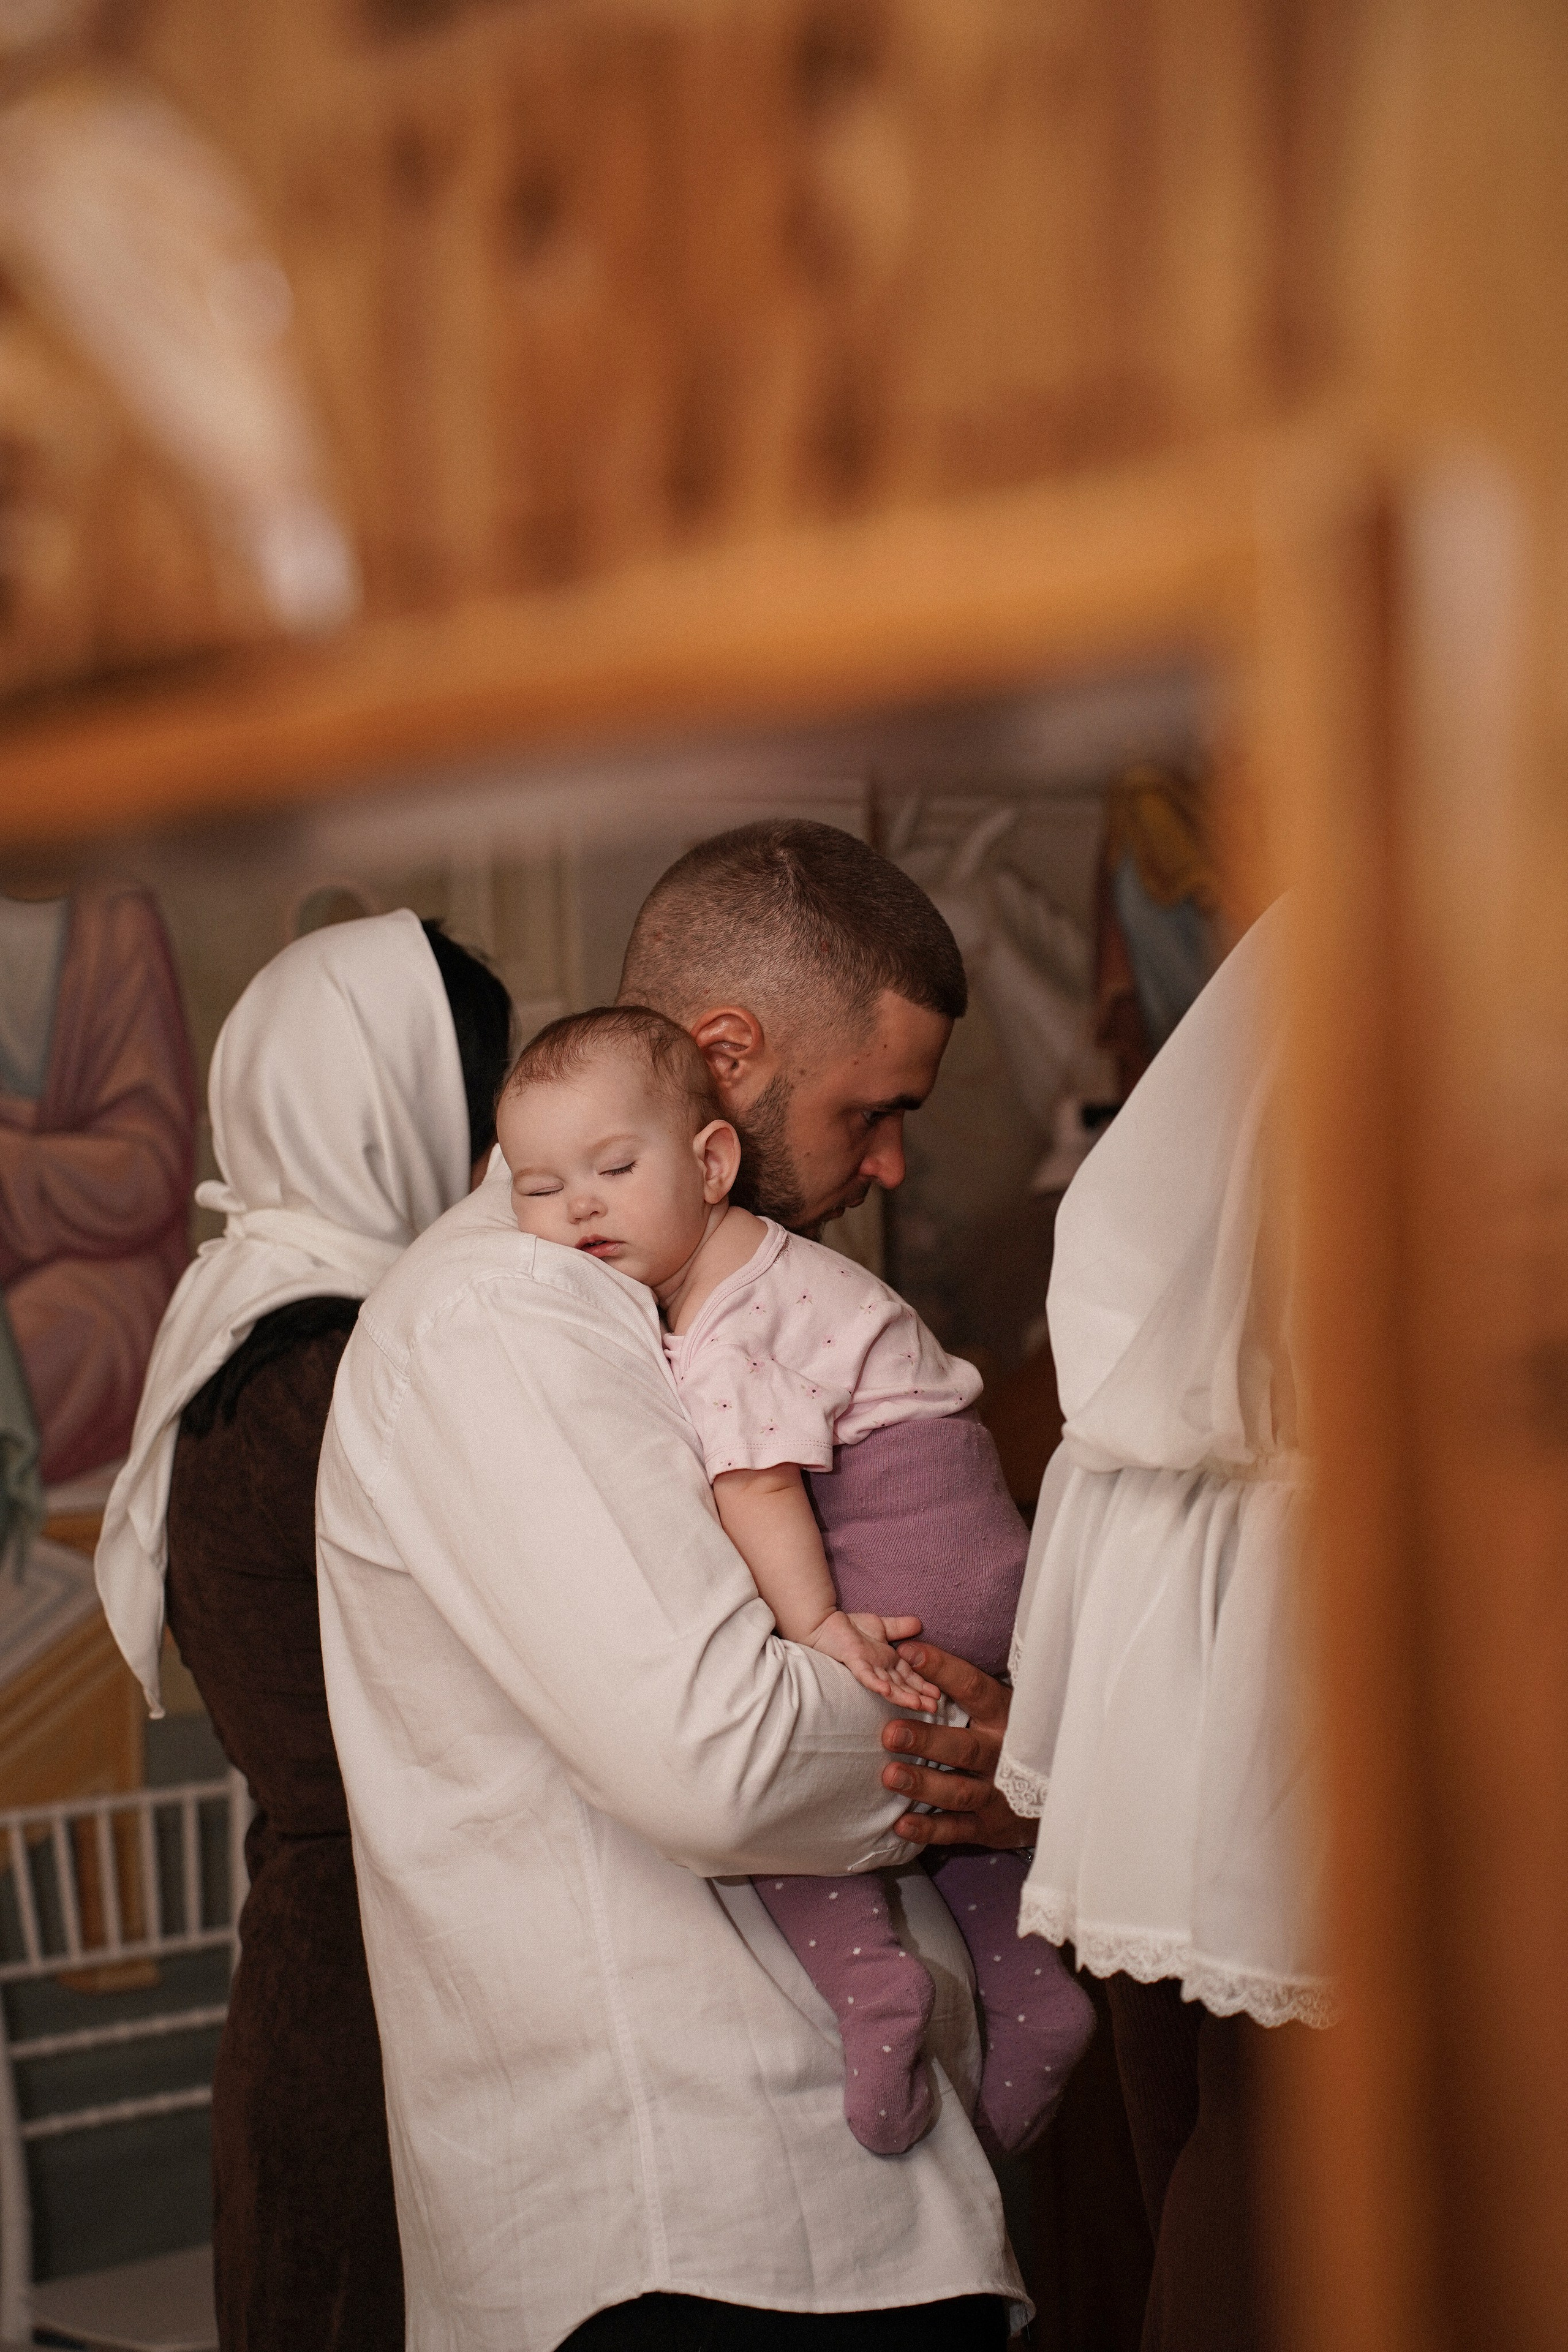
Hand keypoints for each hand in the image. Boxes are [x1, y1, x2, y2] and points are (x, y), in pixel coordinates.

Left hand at [808, 1612, 939, 1712]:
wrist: (824, 1623)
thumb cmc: (849, 1628)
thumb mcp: (881, 1626)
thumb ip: (899, 1627)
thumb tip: (920, 1624)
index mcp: (888, 1662)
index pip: (910, 1676)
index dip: (923, 1686)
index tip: (939, 1696)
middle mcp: (880, 1668)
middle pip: (902, 1685)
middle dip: (918, 1697)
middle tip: (935, 1709)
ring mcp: (867, 1667)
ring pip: (888, 1685)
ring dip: (902, 1696)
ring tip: (918, 1706)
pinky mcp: (854, 1662)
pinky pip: (865, 1675)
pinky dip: (876, 1683)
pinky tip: (885, 1691)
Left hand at [879, 1643, 1033, 1848]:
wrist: (1057, 1792)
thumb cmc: (1013, 1737)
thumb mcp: (1001, 1708)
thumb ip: (965, 1689)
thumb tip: (911, 1653)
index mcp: (1006, 1716)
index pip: (974, 1688)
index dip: (943, 1669)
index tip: (909, 1654)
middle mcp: (1005, 1754)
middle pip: (965, 1747)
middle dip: (927, 1740)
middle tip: (890, 1733)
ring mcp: (999, 1794)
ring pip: (960, 1791)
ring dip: (924, 1785)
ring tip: (889, 1776)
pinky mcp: (992, 1827)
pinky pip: (958, 1830)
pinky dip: (929, 1829)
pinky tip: (901, 1824)